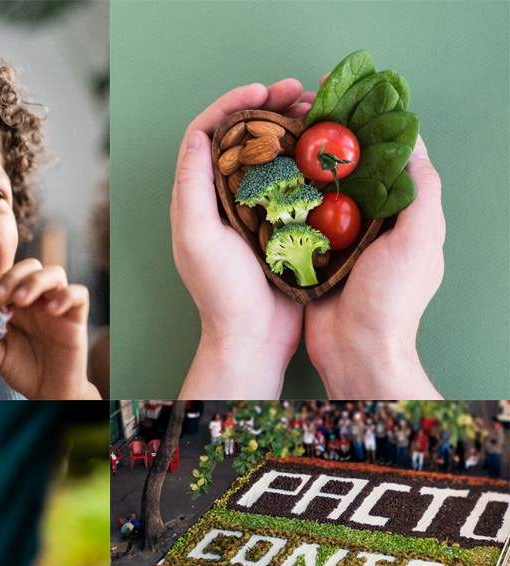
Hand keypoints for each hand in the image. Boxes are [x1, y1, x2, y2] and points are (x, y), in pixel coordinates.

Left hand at [0, 258, 99, 398]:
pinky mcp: (77, 318)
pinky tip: (51, 311)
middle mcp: (38, 300)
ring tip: (21, 300)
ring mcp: (59, 307)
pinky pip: (79, 294)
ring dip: (35, 281)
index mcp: (18, 304)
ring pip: (54, 273)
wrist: (49, 393)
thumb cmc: (24, 372)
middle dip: (12, 277)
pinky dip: (66, 296)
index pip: (7, 278)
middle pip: (30, 267)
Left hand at [172, 80, 315, 398]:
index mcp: (198, 200)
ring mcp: (255, 212)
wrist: (254, 338)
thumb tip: (198, 137)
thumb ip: (192, 189)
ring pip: (270, 156)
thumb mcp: (198, 239)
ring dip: (291, 128)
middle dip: (267, 107)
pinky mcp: (282, 225)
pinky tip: (329, 148)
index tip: (261, 91)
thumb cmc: (222, 294)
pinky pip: (295, 181)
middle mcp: (223, 201)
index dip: (230, 106)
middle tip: (298, 90)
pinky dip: (309, 159)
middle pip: (242, 139)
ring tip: (318, 110)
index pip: (206, 136)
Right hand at [303, 76, 443, 398]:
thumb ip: (421, 191)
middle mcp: (369, 220)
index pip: (387, 154)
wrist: (354, 349)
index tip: (344, 91)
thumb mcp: (419, 239)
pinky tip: (270, 174)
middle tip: (303, 107)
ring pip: (321, 187)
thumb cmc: (392, 299)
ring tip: (282, 132)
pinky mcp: (308, 252)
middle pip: (350, 165)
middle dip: (330, 135)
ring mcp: (336, 236)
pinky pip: (298, 216)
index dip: (369, 121)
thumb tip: (412, 142)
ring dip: (304, 161)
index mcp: (401, 212)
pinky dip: (287, 194)